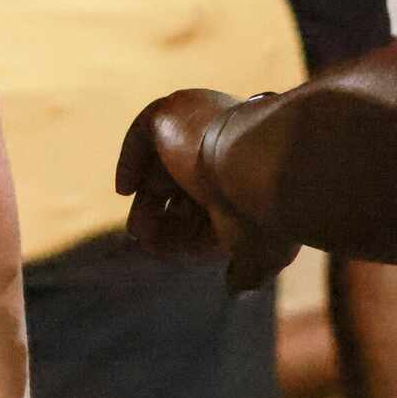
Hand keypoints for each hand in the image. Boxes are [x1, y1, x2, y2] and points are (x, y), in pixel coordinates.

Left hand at [116, 90, 297, 290]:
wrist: (267, 169)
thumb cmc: (271, 211)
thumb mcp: (264, 249)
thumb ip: (250, 267)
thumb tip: (238, 288)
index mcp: (258, 167)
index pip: (218, 198)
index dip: (196, 228)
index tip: (181, 252)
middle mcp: (233, 138)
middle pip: (188, 184)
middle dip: (168, 218)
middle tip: (150, 242)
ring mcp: (204, 119)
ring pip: (165, 166)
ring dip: (148, 201)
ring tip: (138, 232)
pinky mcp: (175, 109)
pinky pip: (144, 133)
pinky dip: (131, 161)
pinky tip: (125, 191)